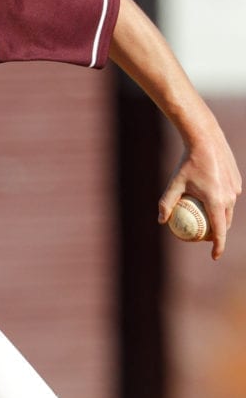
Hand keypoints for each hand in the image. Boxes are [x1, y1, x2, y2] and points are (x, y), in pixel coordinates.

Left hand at [159, 133, 241, 259]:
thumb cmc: (187, 163)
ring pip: (228, 210)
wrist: (206, 141)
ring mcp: (235, 189)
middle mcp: (230, 197)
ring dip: (219, 217)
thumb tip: (160, 221)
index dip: (218, 246)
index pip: (219, 231)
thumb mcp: (174, 184)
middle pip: (225, 223)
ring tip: (206, 220)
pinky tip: (209, 198)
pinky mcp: (237, 182)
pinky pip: (229, 197)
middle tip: (204, 236)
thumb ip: (167, 203)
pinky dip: (221, 202)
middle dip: (217, 233)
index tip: (214, 256)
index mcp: (216, 201)